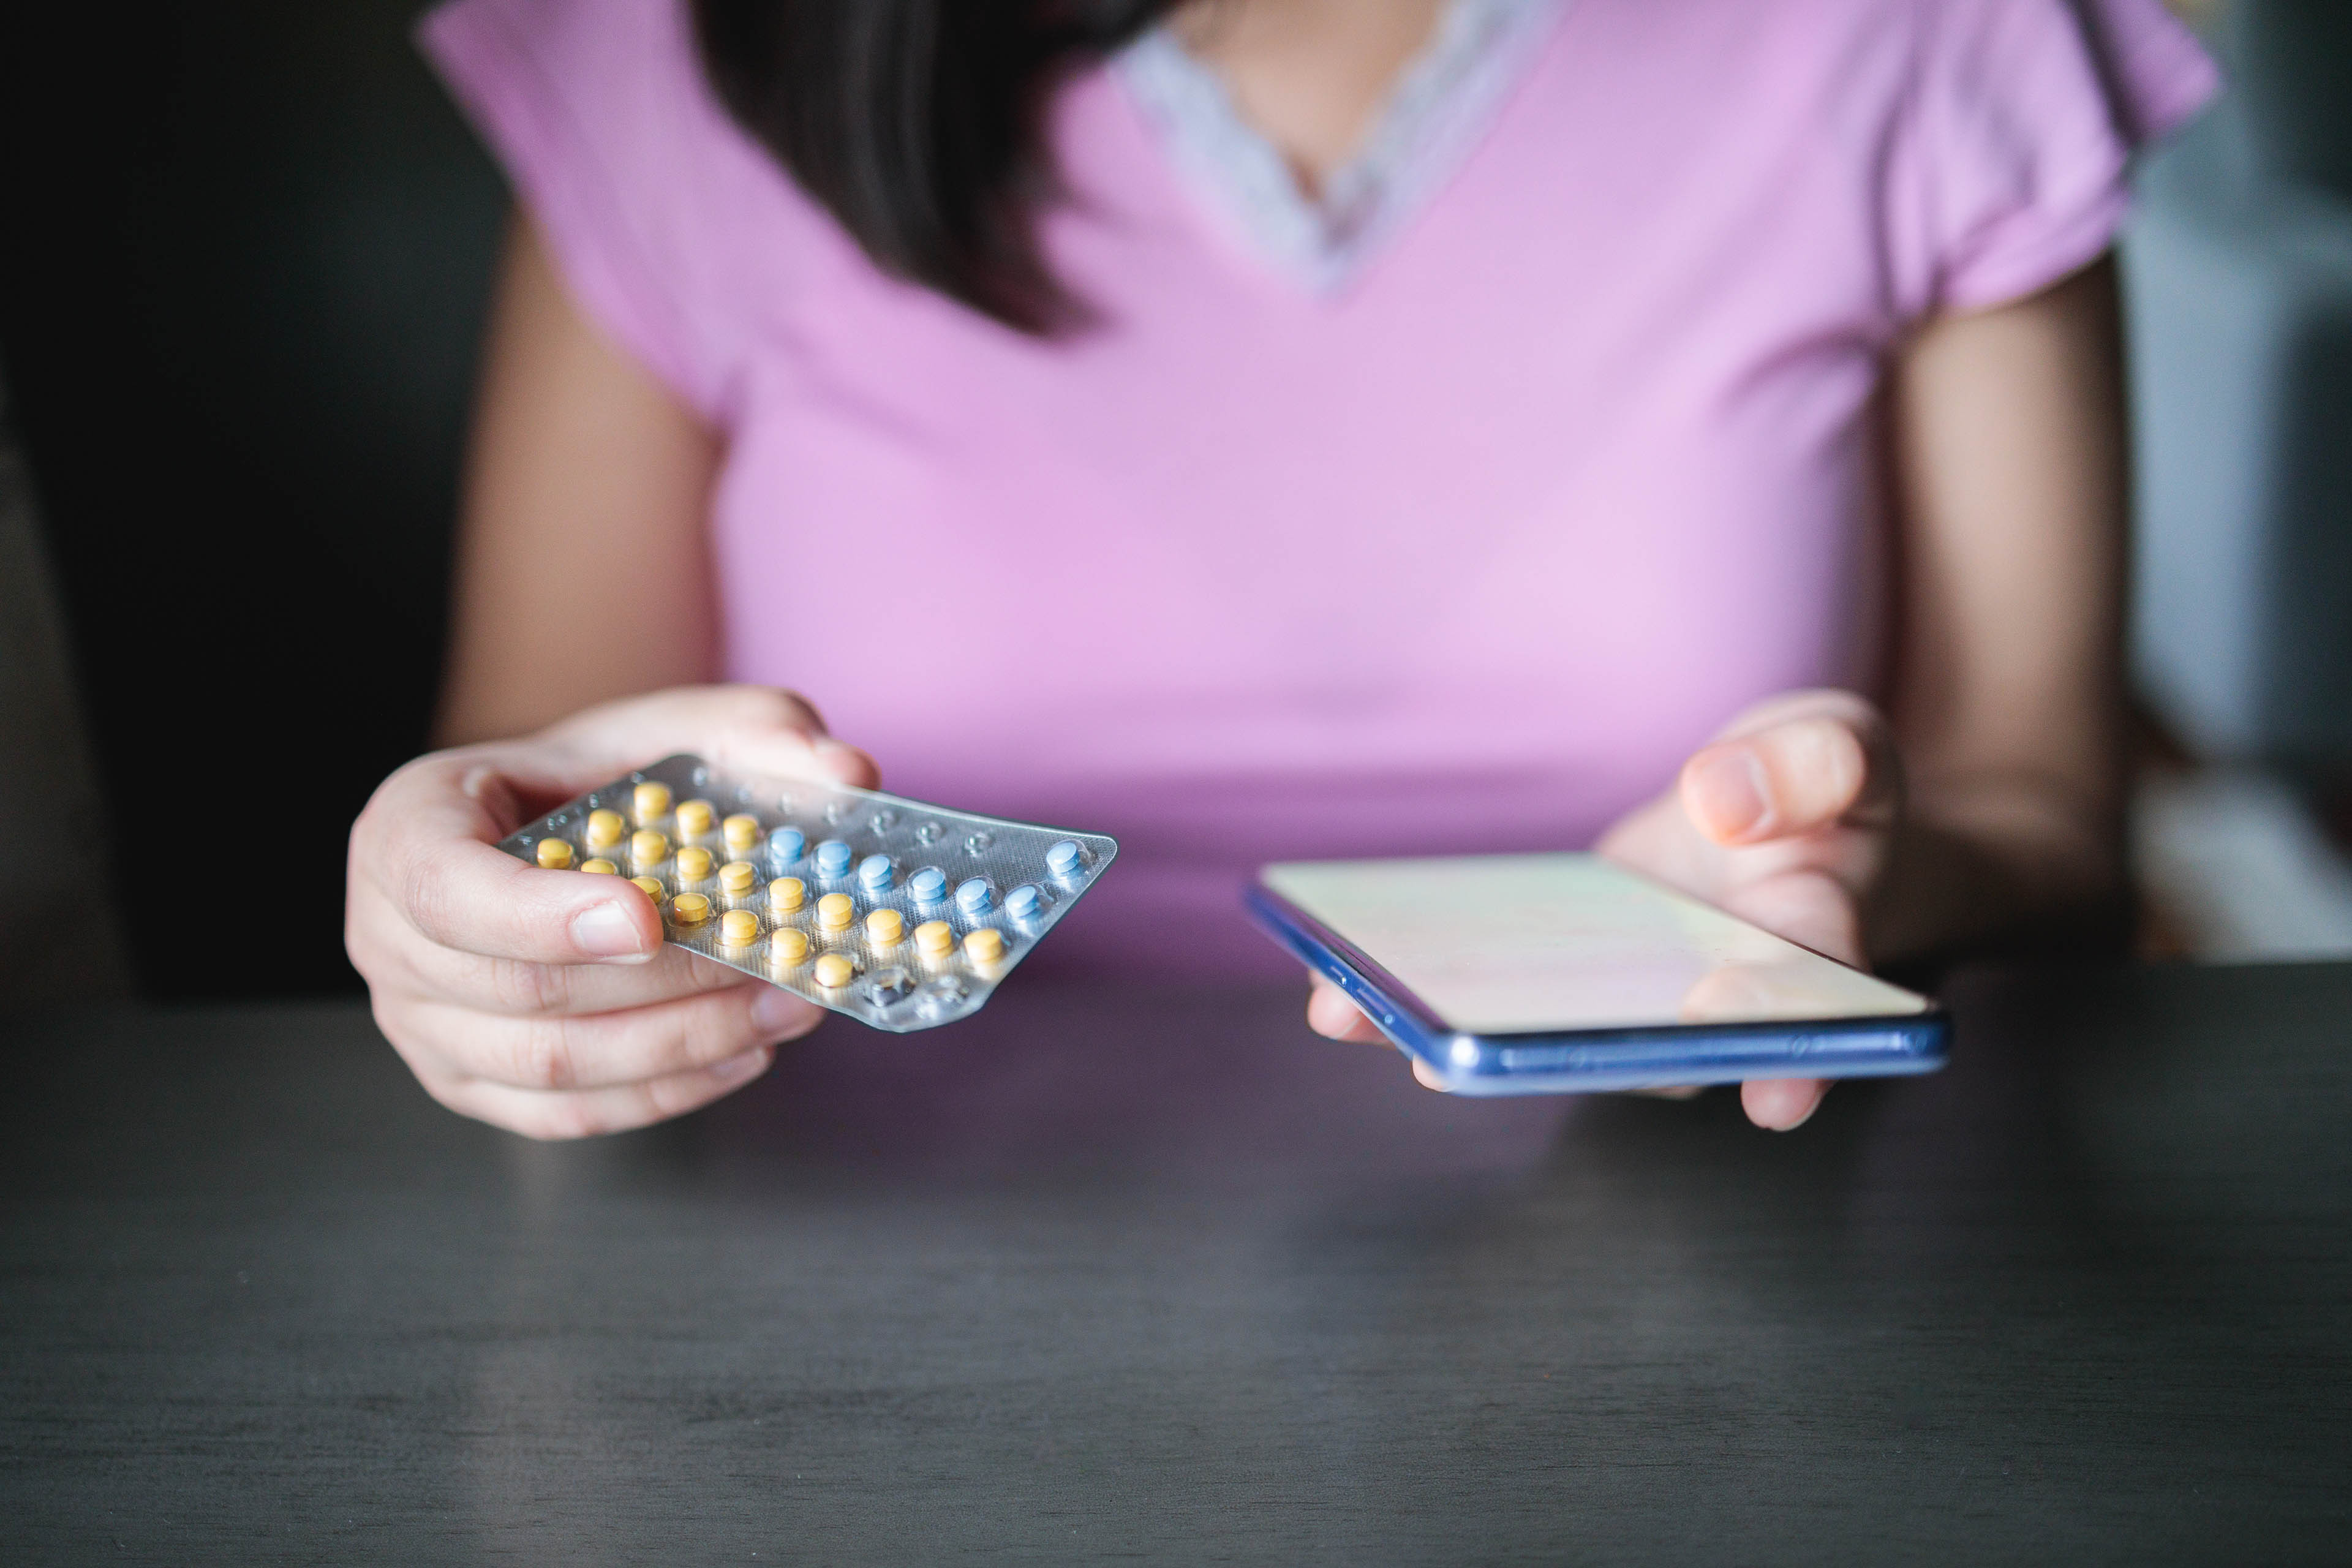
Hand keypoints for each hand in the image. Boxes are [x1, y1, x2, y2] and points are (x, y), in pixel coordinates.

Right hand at [347, 686, 877, 1138]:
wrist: (572, 826)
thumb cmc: (608, 775)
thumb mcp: (682, 725)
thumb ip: (762, 731)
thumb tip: (846, 773)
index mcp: (406, 827)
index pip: (447, 888)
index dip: (544, 917)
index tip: (648, 918)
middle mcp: (387, 933)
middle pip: (515, 993)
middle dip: (662, 986)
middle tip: (774, 960)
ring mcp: (420, 1023)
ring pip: (550, 1066)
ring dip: (684, 1043)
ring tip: (787, 1005)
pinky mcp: (471, 1083)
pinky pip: (567, 1115)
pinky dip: (666, 1090)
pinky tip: (745, 1050)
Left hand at [1305, 689, 1899, 1131]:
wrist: (1771, 822)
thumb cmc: (1815, 792)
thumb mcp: (1835, 746)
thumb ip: (1811, 765)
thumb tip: (1720, 801)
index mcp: (1813, 950)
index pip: (1811, 1004)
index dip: (1783, 1043)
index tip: (1765, 1092)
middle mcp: (1712, 1010)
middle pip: (1646, 1052)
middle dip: (1555, 1059)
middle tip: (1461, 1062)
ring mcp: (1629, 1012)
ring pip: (1550, 1044)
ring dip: (1452, 1041)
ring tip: (1355, 1016)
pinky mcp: (1565, 994)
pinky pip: (1497, 1011)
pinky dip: (1417, 1001)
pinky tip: (1336, 988)